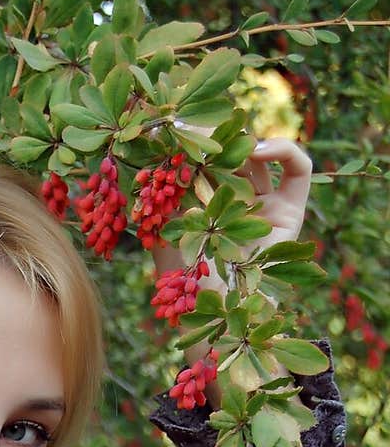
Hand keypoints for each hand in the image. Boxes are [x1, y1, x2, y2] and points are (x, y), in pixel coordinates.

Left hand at [152, 138, 312, 401]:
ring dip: (245, 140)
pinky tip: (258, 149)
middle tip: (203, 125)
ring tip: (226, 139)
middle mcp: (239, 205)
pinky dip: (284, 149)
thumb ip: (156, 203)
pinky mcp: (292, 213)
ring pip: (262, 156)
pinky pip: (300, 169)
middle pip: (235, 153)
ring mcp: (266, 207)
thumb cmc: (183, 286)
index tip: (181, 130)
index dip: (200, 142)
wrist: (216, 320)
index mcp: (210, 207)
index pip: (211, 161)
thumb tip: (146, 159)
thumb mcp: (162, 235)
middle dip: (219, 136)